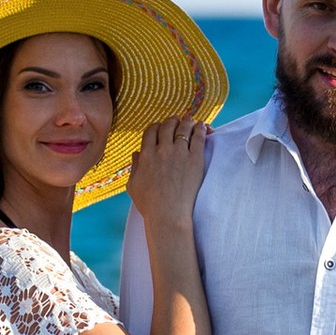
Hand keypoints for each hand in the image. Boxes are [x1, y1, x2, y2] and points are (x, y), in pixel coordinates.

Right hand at [126, 113, 209, 230]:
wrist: (168, 214)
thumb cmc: (149, 204)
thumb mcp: (133, 185)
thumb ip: (134, 167)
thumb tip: (136, 154)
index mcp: (146, 155)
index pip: (150, 131)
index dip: (156, 126)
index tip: (160, 127)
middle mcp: (162, 150)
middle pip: (167, 126)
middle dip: (171, 121)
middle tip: (176, 120)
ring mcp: (179, 153)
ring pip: (183, 128)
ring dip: (186, 121)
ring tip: (189, 120)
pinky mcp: (195, 159)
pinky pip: (198, 138)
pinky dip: (200, 129)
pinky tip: (202, 125)